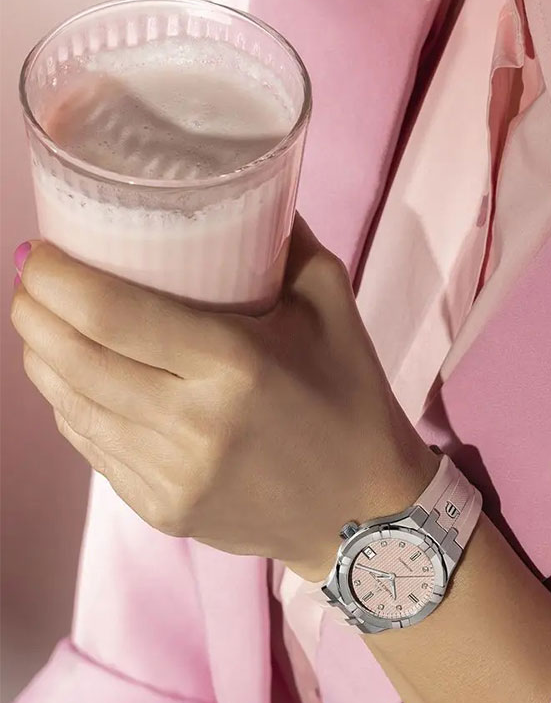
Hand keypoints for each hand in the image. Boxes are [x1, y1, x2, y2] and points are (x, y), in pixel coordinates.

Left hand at [11, 217, 438, 580]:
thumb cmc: (352, 403)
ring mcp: (174, 476)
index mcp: (234, 364)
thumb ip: (286, 241)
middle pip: (74, 359)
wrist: (364, 518)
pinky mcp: (164, 511)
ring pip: (71, 408)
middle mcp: (194, 425)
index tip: (39, 250)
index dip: (53, 276)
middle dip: (33, 312)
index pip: (109, 312)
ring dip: (43, 360)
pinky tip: (75, 384)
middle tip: (30, 282)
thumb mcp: (333, 307)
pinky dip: (72, 409)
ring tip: (43, 325)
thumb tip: (244, 184)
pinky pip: (92, 450)